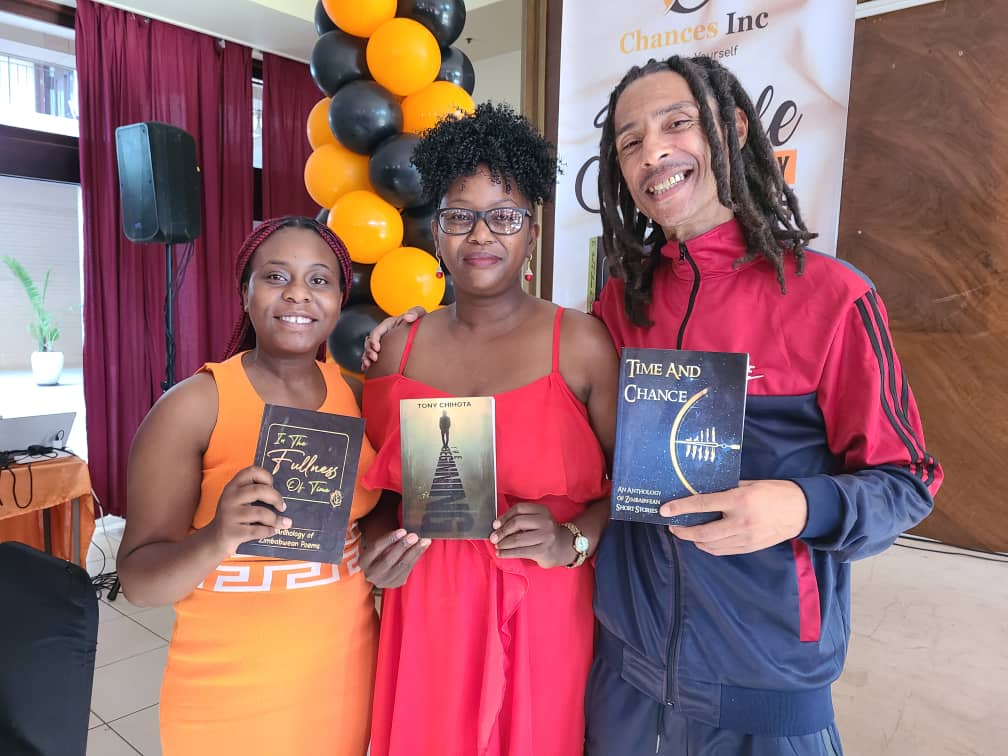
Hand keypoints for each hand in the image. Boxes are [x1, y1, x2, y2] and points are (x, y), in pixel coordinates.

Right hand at [207, 465, 291, 555]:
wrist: (215, 539)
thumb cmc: (235, 516)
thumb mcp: (239, 499)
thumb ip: (254, 492)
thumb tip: (282, 497)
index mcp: (233, 486)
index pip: (251, 471)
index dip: (266, 476)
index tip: (272, 486)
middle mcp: (230, 497)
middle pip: (259, 490)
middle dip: (276, 498)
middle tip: (282, 507)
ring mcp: (229, 515)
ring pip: (260, 513)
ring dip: (276, 519)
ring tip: (284, 523)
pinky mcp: (232, 532)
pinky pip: (257, 531)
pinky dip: (269, 531)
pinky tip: (273, 531)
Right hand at [359, 528, 430, 587]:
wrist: (380, 570)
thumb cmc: (381, 552)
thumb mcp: (378, 546)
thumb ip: (388, 540)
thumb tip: (404, 532)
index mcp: (363, 561)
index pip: (376, 548)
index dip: (390, 539)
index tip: (402, 531)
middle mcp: (371, 574)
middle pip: (388, 559)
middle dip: (403, 547)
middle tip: (414, 536)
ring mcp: (384, 581)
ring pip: (401, 566)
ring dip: (414, 552)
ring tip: (423, 541)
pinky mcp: (395, 583)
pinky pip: (408, 570)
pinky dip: (416, 557)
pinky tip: (422, 548)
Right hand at [361, 306, 427, 370]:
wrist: (425, 332)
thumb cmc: (420, 322)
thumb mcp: (419, 314)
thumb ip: (415, 312)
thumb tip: (408, 317)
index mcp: (389, 325)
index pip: (377, 332)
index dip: (374, 339)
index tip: (377, 347)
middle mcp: (384, 334)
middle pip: (370, 342)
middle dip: (369, 350)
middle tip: (374, 358)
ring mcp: (384, 344)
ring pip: (369, 350)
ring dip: (366, 357)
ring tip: (368, 364)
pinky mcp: (385, 353)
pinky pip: (372, 358)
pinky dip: (367, 362)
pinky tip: (366, 368)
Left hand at [490, 503, 573, 568]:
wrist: (564, 547)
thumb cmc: (544, 533)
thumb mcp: (537, 520)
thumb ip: (521, 519)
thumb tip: (497, 526)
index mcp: (542, 510)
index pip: (519, 509)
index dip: (504, 516)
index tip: (495, 525)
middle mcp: (545, 521)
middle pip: (517, 522)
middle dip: (502, 531)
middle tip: (493, 538)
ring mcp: (545, 536)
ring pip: (517, 539)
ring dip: (503, 544)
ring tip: (497, 546)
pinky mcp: (543, 550)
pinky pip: (520, 551)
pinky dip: (507, 553)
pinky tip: (501, 554)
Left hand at [660, 479, 807, 555]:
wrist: (801, 511)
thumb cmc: (773, 492)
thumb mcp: (748, 484)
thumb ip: (726, 489)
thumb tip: (701, 491)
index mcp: (739, 500)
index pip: (702, 504)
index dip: (680, 508)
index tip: (664, 510)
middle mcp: (740, 521)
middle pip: (702, 533)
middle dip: (683, 531)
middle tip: (673, 526)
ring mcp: (745, 538)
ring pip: (710, 545)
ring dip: (694, 541)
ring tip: (686, 532)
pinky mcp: (749, 548)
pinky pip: (722, 551)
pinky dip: (709, 546)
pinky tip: (704, 539)